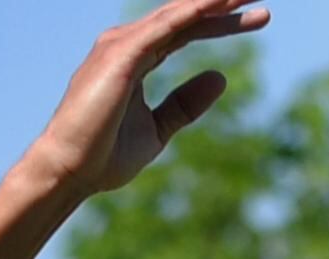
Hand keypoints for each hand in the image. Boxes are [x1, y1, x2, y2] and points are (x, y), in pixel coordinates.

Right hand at [22, 0, 262, 203]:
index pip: (186, 30)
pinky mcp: (121, 53)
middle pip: (186, 14)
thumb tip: (221, 78)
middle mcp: (128, 42)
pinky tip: (217, 4)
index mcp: (137, 58)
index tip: (258, 16)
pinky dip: (193, 13)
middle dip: (224, 3)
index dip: (221, 22)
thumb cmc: (104, 155)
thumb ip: (185, 104)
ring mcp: (122, 44)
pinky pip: (166, 26)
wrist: (69, 170)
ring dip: (213, 1)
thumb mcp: (157, 129)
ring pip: (178, 13)